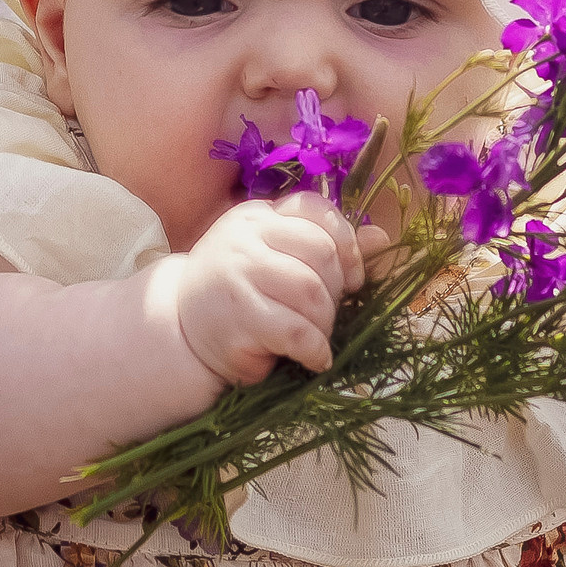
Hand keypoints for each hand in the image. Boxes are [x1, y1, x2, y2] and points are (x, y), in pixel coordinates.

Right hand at [161, 196, 378, 396]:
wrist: (183, 329)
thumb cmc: (242, 293)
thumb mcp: (279, 259)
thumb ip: (328, 247)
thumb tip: (382, 239)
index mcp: (258, 216)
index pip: (313, 208)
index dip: (345, 242)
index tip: (351, 277)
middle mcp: (244, 237)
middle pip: (320, 252)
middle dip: (336, 290)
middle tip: (326, 312)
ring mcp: (237, 274)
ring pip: (311, 292)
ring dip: (326, 322)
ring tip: (317, 336)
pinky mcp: (237, 318)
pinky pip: (296, 331)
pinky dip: (316, 349)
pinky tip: (314, 358)